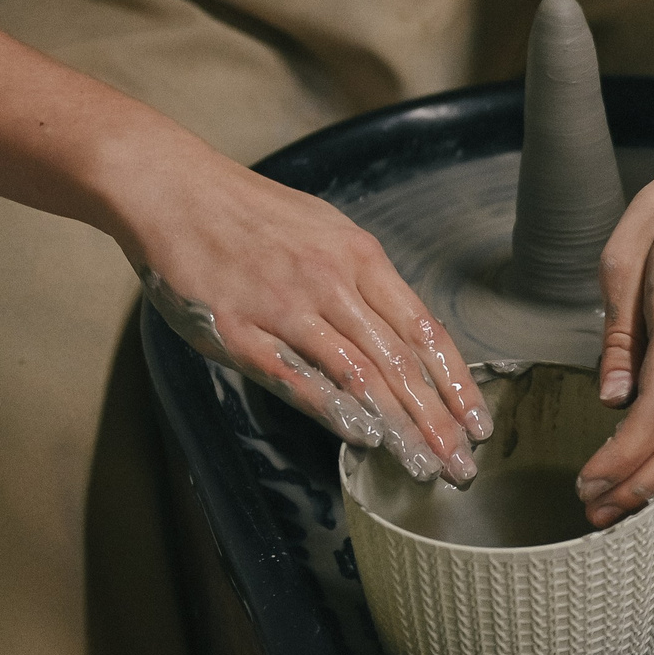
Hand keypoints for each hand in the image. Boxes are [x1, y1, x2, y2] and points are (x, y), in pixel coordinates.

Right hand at [126, 152, 489, 481]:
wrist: (175, 190)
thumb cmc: (252, 214)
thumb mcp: (326, 231)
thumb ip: (365, 282)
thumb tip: (404, 330)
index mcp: (359, 257)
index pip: (424, 329)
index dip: (455, 382)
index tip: (478, 422)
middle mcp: (331, 282)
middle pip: (398, 361)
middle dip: (436, 418)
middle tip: (461, 464)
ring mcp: (284, 306)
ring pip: (357, 373)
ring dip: (396, 424)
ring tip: (423, 463)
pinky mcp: (238, 329)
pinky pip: (294, 375)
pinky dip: (332, 407)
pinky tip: (362, 436)